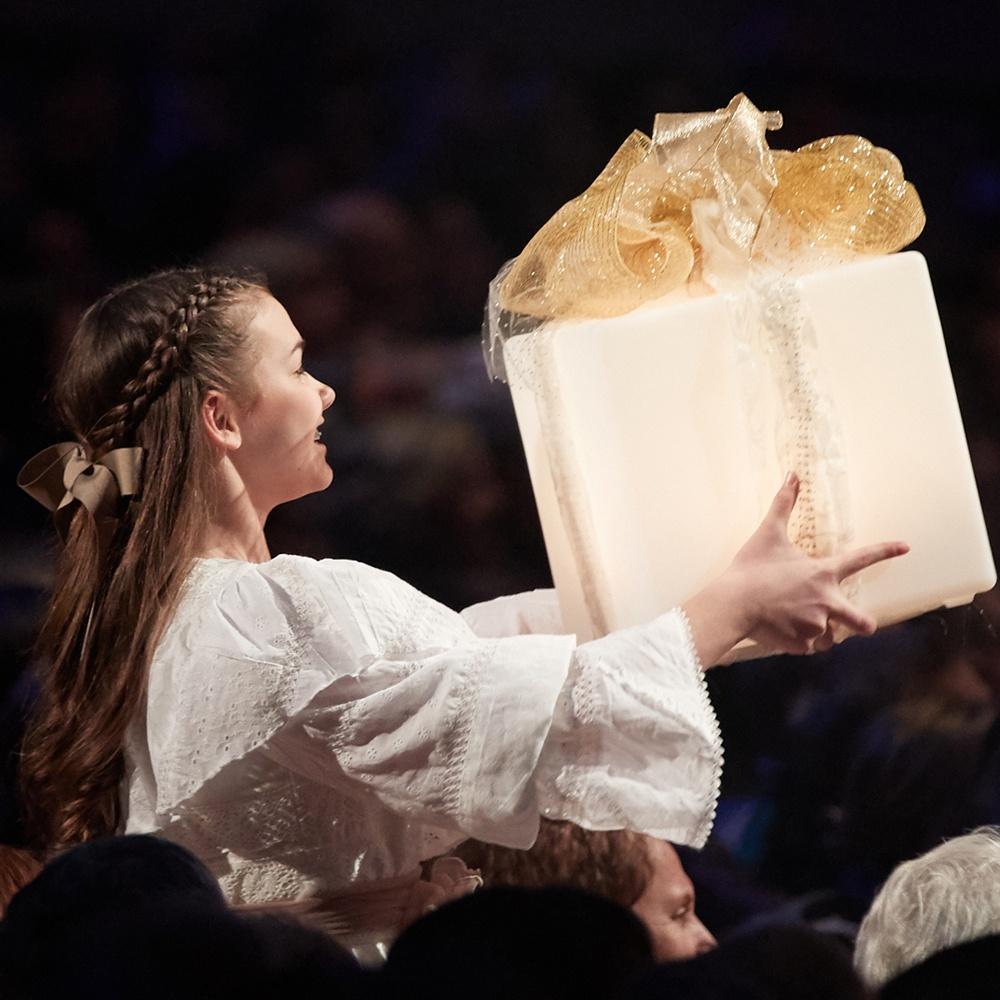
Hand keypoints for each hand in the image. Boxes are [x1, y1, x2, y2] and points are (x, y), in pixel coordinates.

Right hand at [683, 472, 908, 664]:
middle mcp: (827, 602)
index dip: (885, 550)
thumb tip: (792, 474)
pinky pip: (806, 647)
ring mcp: (815, 626)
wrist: (733, 604)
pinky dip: (797, 642)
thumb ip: (783, 504)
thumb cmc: (751, 568)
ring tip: (795, 621)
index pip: (862, 558)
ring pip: (828, 636)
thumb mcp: (768, 533)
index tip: (905, 546)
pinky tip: (781, 632)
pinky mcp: (801, 644)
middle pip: (862, 622)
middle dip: (862, 623)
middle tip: (858, 623)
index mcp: (824, 573)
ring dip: (819, 631)